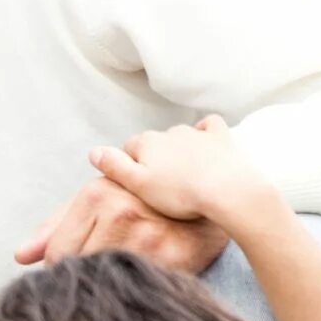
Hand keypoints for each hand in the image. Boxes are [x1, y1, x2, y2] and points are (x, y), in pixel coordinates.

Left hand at [16, 155, 230, 272]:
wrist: (210, 198)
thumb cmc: (143, 200)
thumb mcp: (99, 200)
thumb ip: (57, 226)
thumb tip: (20, 256)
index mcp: (97, 194)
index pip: (58, 255)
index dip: (62, 270)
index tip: (75, 274)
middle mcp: (121, 212)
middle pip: (79, 269)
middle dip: (83, 280)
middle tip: (96, 281)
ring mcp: (148, 236)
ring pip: (106, 280)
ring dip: (108, 287)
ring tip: (118, 279)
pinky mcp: (175, 257)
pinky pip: (139, 287)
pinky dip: (134, 291)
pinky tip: (139, 284)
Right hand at [87, 115, 278, 230]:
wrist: (227, 190)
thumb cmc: (180, 194)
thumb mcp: (137, 185)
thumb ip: (113, 166)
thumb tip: (92, 151)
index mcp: (146, 143)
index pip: (127, 149)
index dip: (129, 167)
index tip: (137, 186)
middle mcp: (168, 132)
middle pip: (153, 143)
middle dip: (153, 159)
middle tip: (160, 186)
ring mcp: (196, 133)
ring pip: (178, 136)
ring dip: (177, 150)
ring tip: (183, 175)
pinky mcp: (220, 137)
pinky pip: (209, 126)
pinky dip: (205, 132)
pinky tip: (205, 144)